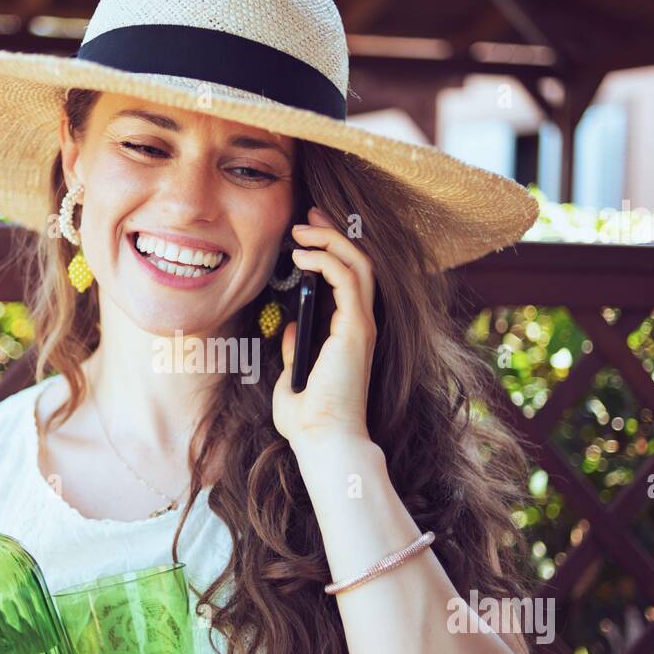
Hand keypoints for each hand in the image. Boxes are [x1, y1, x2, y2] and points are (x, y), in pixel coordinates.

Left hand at [272, 206, 376, 449]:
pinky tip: (302, 254)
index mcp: (349, 335)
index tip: (307, 233)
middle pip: (358, 263)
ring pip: (358, 263)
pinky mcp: (356, 328)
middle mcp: (361, 326)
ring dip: (330, 239)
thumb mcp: (291, 378)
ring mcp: (362, 326)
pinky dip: (327, 258)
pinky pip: (347, 278)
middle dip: (334, 232)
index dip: (332, 251)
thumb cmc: (309, 419)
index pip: (349, 280)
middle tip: (308, 213)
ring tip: (302, 227)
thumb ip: (295, 351)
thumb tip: (291, 329)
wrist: (322, 440)